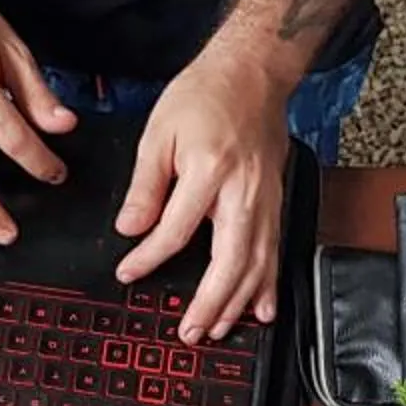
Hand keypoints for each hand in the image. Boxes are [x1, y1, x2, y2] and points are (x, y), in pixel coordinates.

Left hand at [114, 57, 291, 345]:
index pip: (175, 230)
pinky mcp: (276, 203)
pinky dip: (268, 285)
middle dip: (209, 303)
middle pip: (228, 261)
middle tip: (188, 332)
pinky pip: (274, 252)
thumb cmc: (204, 96)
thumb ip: (145, 185)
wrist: (253, 73)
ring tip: (217, 330)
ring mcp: (266, 201)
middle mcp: (243, 192)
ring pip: (256, 264)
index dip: (148, 257)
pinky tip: (262, 310)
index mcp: (210, 170)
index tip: (128, 273)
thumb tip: (130, 228)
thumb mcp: (158, 132)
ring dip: (237, 304)